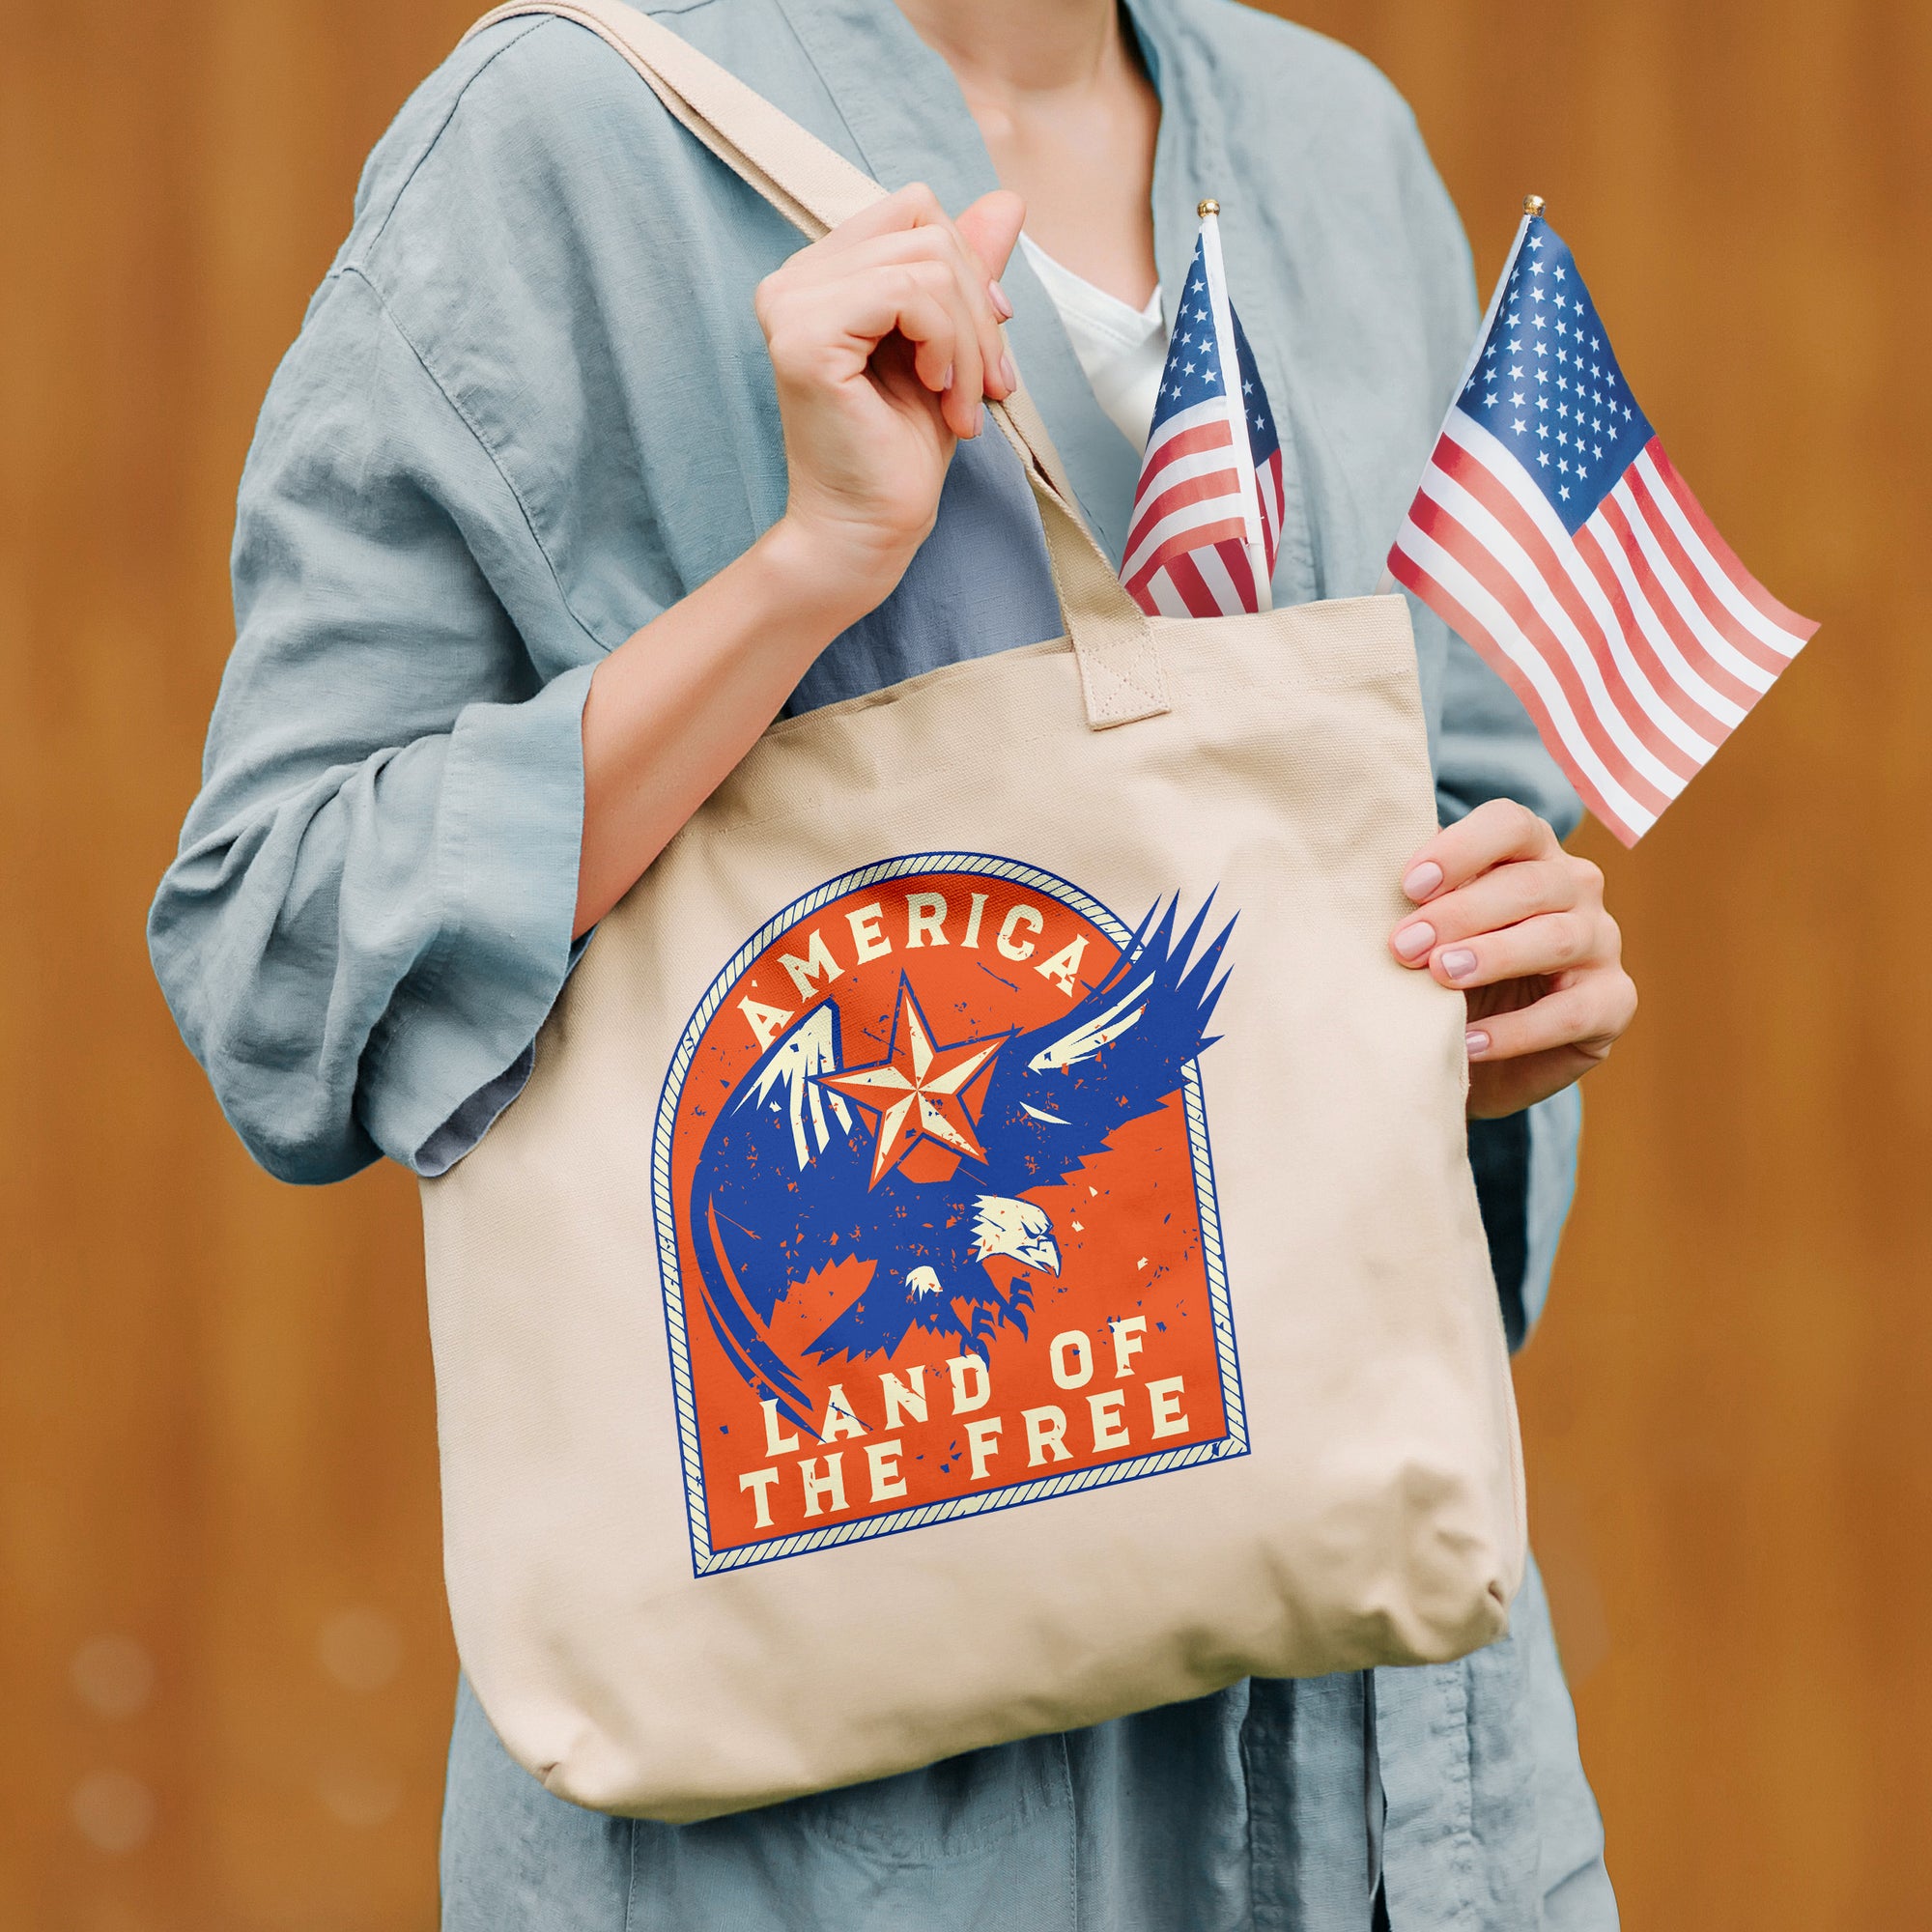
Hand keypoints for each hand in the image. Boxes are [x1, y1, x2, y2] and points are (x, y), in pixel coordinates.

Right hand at [755, 182, 1026, 621]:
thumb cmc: (901, 452)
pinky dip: (948, 345)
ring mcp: (792, 303)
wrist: (868, 530)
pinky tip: (941, 394)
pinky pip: (909, 294)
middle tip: (991, 386)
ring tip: (965, 403)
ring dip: (970, 340)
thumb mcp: (950, 346)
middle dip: (978, 309)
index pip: (914, 212)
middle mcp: (794, 279)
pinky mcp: (805, 335)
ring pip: (926, 263)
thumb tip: (1007, 200)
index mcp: (821, 275)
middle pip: (926, 229)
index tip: (989, 346)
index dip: (969, 266)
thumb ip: (965, 273)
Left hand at [1389, 800, 1637, 1117]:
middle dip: (1461, 913)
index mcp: (1531, 852)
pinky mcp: (1613, 1002)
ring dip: (1494, 956)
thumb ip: (1415, 898)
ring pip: (1556, 937)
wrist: (1478, 1051)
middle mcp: (1576, 887)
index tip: (1408, 886)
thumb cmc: (1446, 969)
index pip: (1510, 825)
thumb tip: (1362, 873)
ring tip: (1442, 977)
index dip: (1461, 849)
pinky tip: (1470, 1041)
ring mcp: (1602, 942)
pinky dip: (1518, 1029)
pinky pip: (1572, 1012)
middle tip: (1405, 946)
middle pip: (1530, 883)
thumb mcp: (1429, 928)